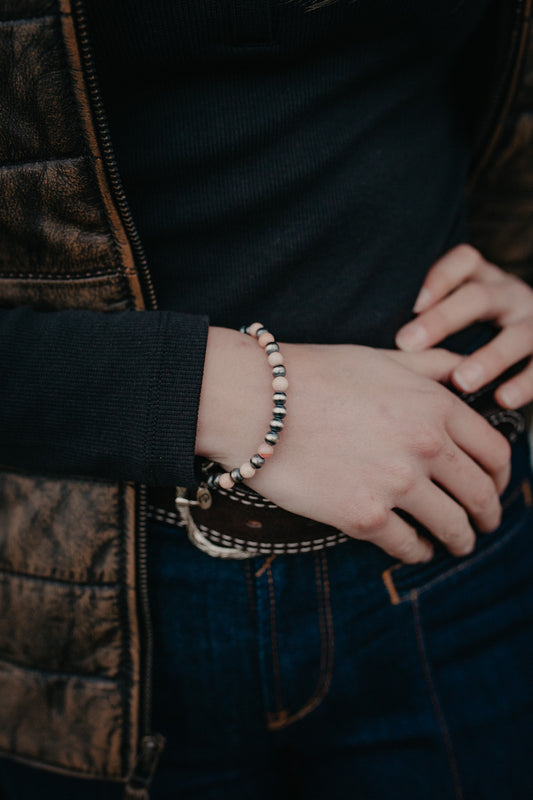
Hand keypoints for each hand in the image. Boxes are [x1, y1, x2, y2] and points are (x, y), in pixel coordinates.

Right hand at [197, 329, 510, 563]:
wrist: (255, 401)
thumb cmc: (314, 374)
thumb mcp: (382, 357)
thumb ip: (432, 364)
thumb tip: (467, 371)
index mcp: (435, 405)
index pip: (494, 451)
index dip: (502, 476)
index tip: (495, 486)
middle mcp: (426, 445)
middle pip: (481, 494)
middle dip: (489, 514)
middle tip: (485, 523)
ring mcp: (397, 484)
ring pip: (453, 527)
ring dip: (461, 541)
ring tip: (455, 544)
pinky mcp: (364, 517)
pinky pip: (409, 547)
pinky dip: (418, 553)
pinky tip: (416, 550)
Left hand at [395, 244, 532, 407]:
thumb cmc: (478, 337)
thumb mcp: (459, 318)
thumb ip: (427, 325)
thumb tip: (375, 350)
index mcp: (484, 281)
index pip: (464, 261)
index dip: (439, 278)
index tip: (411, 304)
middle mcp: (510, 295)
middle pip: (479, 297)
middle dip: (443, 321)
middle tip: (410, 344)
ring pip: (517, 334)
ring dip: (490, 358)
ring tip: (462, 380)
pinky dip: (525, 383)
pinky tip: (504, 399)